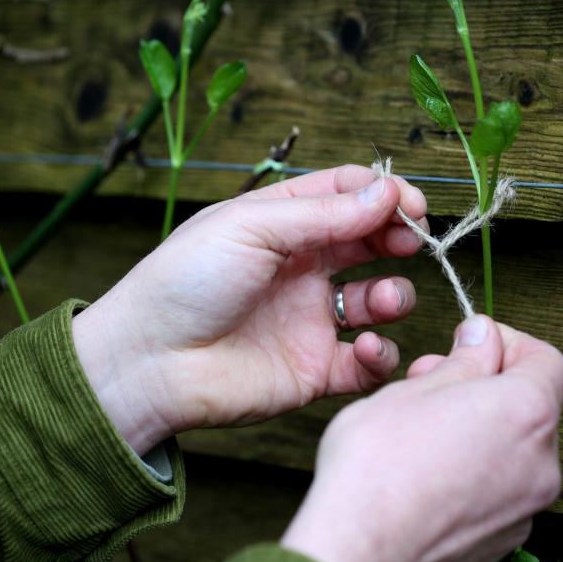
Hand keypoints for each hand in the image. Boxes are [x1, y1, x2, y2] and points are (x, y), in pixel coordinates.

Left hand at [72, 165, 427, 453]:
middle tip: (412, 243)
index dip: (385, 194)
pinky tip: (364, 346)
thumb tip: (387, 192)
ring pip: (380, 299)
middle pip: (372, 241)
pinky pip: (368, 361)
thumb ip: (325, 213)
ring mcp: (313, 318)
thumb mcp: (252, 227)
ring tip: (385, 300)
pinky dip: (380, 354)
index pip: (348, 194)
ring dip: (397, 295)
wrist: (150, 364)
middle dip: (399, 238)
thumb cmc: (185, 282)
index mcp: (284, 223)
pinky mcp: (317, 368)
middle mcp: (304, 267)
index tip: (412, 206)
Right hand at [281, 316, 562, 561]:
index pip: (548, 361)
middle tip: (432, 381)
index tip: (473, 344)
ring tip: (423, 429)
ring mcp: (526, 508)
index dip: (509, 343)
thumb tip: (483, 338)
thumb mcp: (414, 389)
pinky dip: (476, 471)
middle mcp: (541, 463)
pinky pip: (501, 489)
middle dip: (485, 385)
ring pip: (514, 449)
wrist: (358, 553)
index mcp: (526, 413)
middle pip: (530, 406)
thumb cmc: (377, 471)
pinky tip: (429, 472)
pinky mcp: (504, 540)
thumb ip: (464, 360)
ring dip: (479, 429)